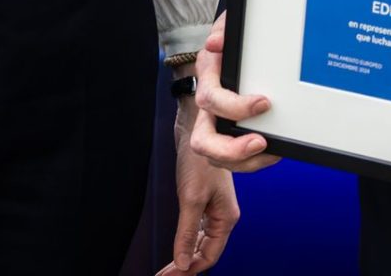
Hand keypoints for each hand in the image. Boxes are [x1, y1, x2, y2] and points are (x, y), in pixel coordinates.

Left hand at [156, 99, 240, 274]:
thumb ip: (187, 233)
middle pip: (206, 250)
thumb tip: (183, 263)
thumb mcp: (191, 199)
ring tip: (169, 267)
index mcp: (226, 218)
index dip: (189, 270)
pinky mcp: (205, 199)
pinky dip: (188, 238)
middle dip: (186, 265)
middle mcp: (223, 215)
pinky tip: (179, 244)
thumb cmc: (200, 159)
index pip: (209, 256)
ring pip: (202, 240)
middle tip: (165, 275)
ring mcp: (214, 207)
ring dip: (186, 254)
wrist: (197, 128)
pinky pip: (198, 227)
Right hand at [187, 14, 279, 173]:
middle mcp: (207, 105)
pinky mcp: (229, 135)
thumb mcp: (232, 25)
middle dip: (230, 150)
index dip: (235, 107)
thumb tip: (215, 43)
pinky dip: (254, 161)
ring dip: (244, 161)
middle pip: (202, 140)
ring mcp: (215, 123)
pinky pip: (235, 159)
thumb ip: (224, 29)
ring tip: (269, 150)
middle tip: (259, 142)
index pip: (211, 99)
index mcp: (208, 76)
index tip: (264, 103)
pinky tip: (274, 151)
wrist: (241, 49)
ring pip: (217, 156)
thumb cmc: (237, 39)